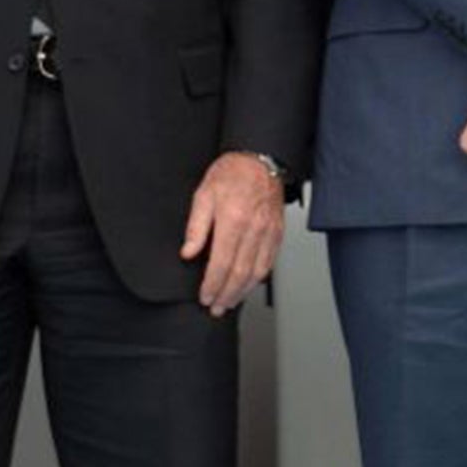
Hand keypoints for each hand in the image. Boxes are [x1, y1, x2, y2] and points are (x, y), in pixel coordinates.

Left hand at [180, 151, 284, 316]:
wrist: (260, 157)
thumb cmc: (232, 173)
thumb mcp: (203, 195)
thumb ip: (196, 227)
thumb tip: (189, 252)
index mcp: (233, 220)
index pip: (222, 263)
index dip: (212, 285)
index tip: (204, 296)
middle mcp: (254, 228)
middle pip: (241, 272)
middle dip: (227, 294)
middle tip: (216, 308)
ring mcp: (269, 230)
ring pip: (258, 270)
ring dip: (244, 291)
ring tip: (231, 302)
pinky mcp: (278, 230)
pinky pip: (271, 260)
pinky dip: (260, 277)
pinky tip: (250, 284)